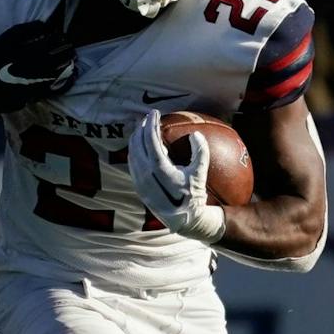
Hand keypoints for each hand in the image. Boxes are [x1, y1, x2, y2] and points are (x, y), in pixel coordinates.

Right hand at [0, 21, 76, 113]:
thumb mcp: (2, 41)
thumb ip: (23, 31)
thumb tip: (43, 25)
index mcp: (31, 51)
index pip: (53, 41)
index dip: (59, 36)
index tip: (61, 34)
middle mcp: (39, 67)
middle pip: (60, 55)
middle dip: (67, 49)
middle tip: (70, 45)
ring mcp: (40, 82)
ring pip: (62, 71)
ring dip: (69, 63)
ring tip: (72, 59)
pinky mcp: (38, 95)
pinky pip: (57, 89)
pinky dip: (67, 83)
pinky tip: (71, 78)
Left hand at [126, 108, 226, 242]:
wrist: (183, 220)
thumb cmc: (194, 195)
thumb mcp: (201, 173)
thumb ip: (200, 152)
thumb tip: (196, 134)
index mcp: (161, 171)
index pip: (151, 142)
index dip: (151, 125)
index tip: (154, 113)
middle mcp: (146, 176)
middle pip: (138, 145)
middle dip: (141, 128)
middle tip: (148, 116)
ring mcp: (139, 182)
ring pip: (132, 154)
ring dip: (136, 138)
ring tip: (143, 127)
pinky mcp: (138, 187)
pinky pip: (132, 164)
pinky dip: (135, 151)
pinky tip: (140, 145)